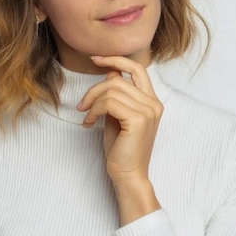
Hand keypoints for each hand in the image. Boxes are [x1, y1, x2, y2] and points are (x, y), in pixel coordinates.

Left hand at [77, 56, 162, 222]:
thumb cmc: (121, 150)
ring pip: (112, 90)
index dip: (116, 60)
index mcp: (152, 102)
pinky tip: (90, 124)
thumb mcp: (117, 117)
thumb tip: (110, 74)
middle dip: (94, 89)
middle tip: (82, 105)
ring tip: (86, 117)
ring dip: (92, 102)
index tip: (96, 60)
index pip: (137, 69)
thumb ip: (117, 96)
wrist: (128, 175)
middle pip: (118, 79)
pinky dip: (94, 110)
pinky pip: (109, 103)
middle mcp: (154, 104)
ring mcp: (148, 111)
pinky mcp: (138, 120)